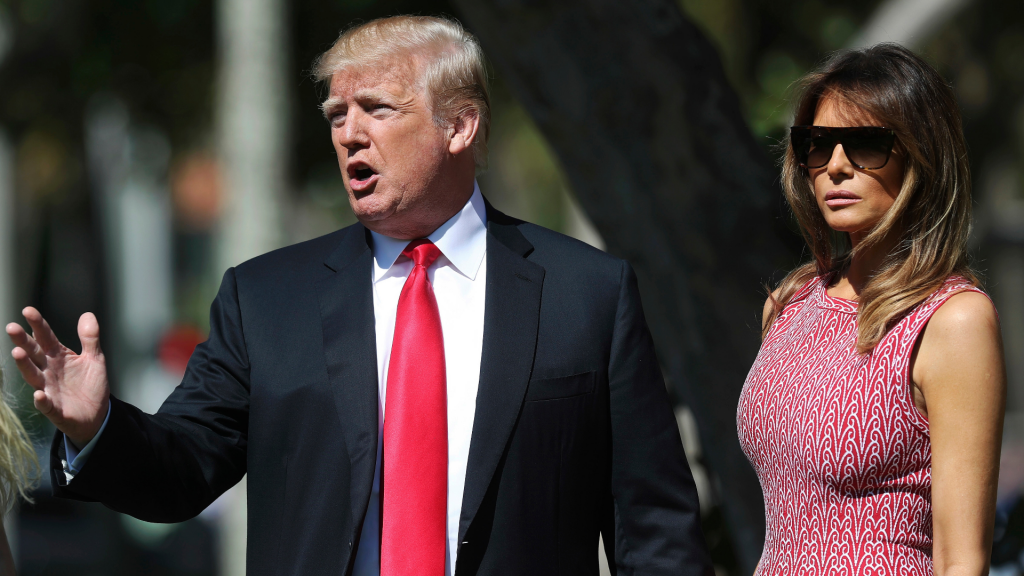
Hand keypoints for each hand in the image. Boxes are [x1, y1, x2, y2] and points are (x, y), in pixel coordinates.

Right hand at [6, 307, 109, 448]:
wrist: (97, 414)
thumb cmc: (91, 385)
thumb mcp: (95, 358)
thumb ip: (90, 338)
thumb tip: (87, 314)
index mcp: (58, 357)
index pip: (46, 338)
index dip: (38, 325)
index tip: (28, 310)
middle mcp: (49, 371)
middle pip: (34, 354)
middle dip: (23, 341)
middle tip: (12, 327)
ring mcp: (49, 389)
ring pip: (33, 376)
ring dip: (25, 366)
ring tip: (17, 352)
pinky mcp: (54, 409)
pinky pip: (46, 405)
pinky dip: (42, 401)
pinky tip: (39, 394)